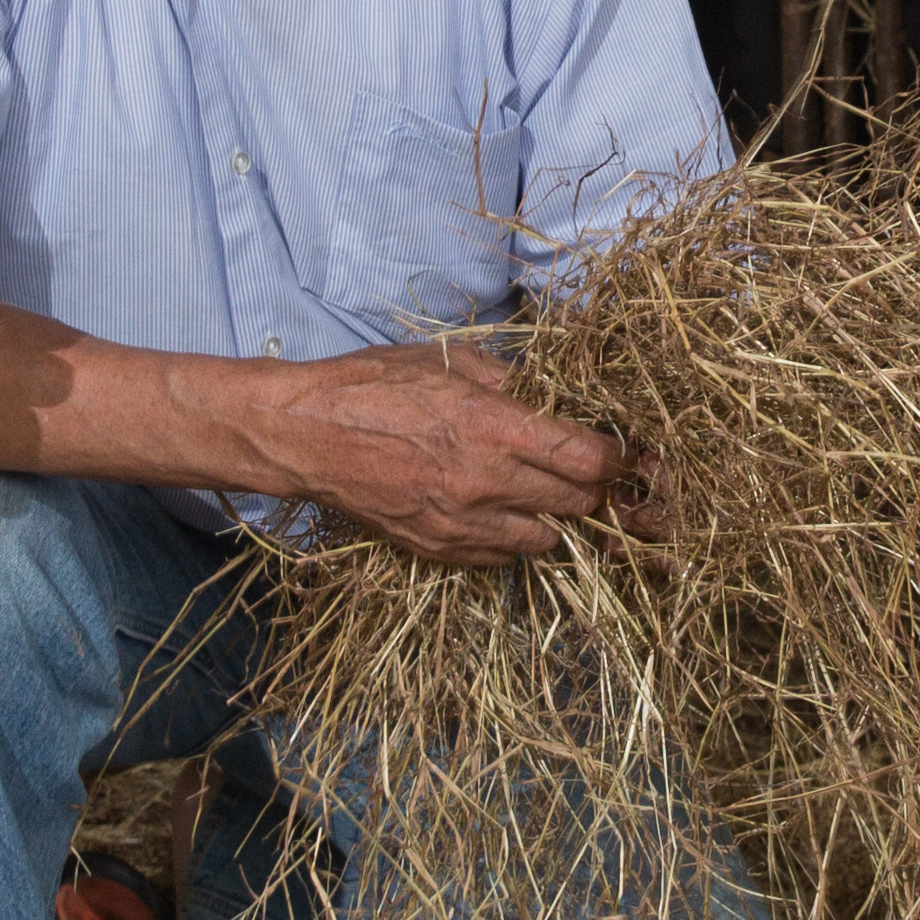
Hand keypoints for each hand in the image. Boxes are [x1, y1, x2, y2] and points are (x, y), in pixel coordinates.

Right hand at [254, 342, 628, 564]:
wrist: (306, 434)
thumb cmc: (374, 386)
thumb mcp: (450, 361)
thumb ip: (512, 381)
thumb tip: (556, 397)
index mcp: (495, 426)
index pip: (589, 459)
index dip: (613, 456)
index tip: (613, 450)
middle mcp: (486, 481)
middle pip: (579, 504)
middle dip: (590, 488)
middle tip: (580, 470)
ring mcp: (463, 523)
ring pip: (547, 540)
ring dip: (554, 518)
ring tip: (539, 493)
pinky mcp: (440, 548)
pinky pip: (503, 558)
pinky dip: (513, 539)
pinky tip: (499, 512)